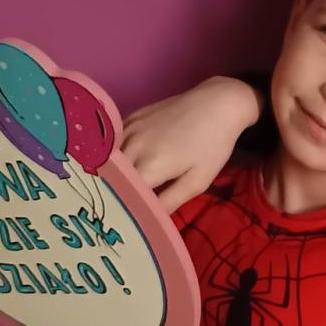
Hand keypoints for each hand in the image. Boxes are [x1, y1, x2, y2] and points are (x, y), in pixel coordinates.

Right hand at [122, 76, 261, 212]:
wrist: (217, 103)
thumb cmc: (212, 145)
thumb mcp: (197, 180)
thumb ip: (170, 202)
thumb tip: (149, 222)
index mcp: (150, 166)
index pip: (124, 196)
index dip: (122, 209)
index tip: (122, 222)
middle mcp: (132, 147)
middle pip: (111, 178)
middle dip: (112, 194)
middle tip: (115, 210)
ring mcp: (129, 129)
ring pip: (108, 160)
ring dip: (109, 175)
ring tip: (113, 189)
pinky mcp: (130, 118)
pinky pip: (113, 142)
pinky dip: (113, 156)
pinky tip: (118, 164)